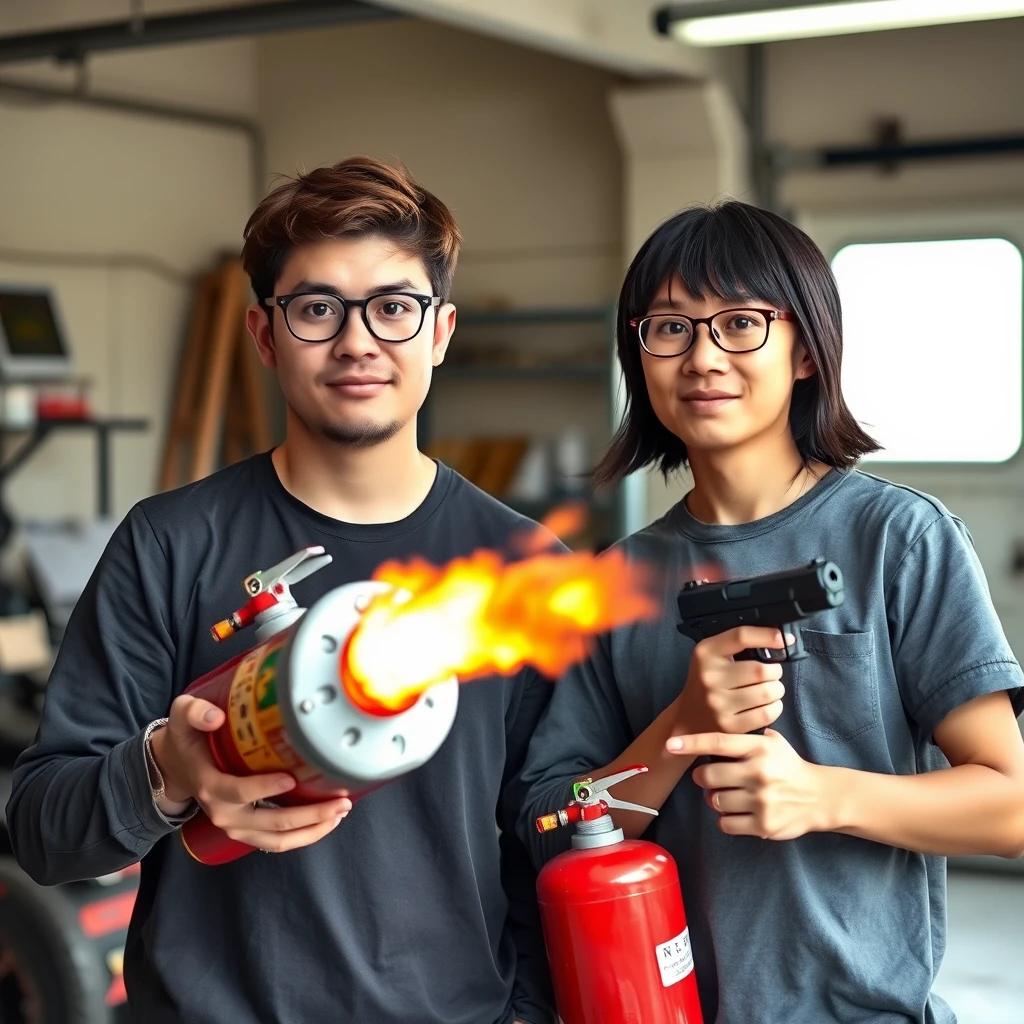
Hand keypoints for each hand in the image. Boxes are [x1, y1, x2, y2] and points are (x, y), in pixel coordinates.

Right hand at [150, 694, 351, 852]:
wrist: (176, 768)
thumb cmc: (187, 739)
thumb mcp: (183, 717)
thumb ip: (196, 713)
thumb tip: (216, 717)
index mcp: (211, 787)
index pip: (240, 792)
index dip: (266, 788)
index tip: (293, 776)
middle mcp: (225, 814)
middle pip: (272, 824)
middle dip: (310, 816)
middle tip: (341, 801)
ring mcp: (237, 828)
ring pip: (278, 841)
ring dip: (313, 830)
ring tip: (340, 812)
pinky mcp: (248, 831)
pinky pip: (278, 842)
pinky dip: (304, 835)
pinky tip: (328, 819)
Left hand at [666, 729, 829, 839]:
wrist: (822, 796)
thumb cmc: (788, 766)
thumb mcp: (772, 743)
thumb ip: (743, 737)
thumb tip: (708, 729)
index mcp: (759, 748)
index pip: (718, 742)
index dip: (691, 743)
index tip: (670, 745)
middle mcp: (759, 772)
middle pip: (708, 776)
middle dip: (702, 778)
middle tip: (709, 778)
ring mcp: (762, 800)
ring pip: (715, 801)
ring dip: (716, 799)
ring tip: (728, 796)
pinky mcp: (763, 825)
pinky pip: (726, 824)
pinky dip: (726, 820)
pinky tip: (737, 813)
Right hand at [673, 626, 789, 736]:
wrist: (688, 715)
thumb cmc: (708, 681)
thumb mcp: (712, 654)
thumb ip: (738, 644)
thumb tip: (779, 638)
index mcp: (705, 653)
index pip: (741, 637)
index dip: (767, 636)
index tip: (783, 639)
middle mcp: (709, 676)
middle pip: (761, 670)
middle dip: (774, 671)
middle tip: (770, 675)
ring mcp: (718, 703)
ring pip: (767, 692)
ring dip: (776, 690)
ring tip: (769, 690)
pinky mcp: (728, 725)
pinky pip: (766, 713)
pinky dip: (774, 708)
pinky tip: (767, 705)